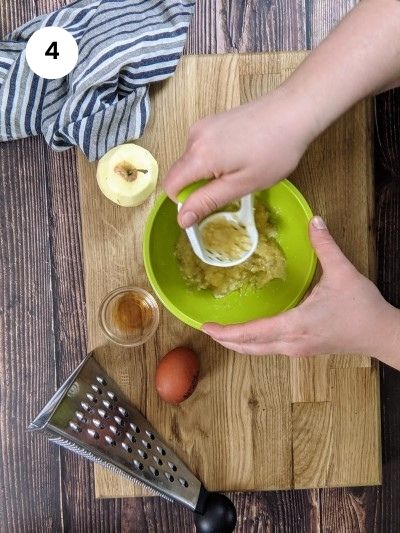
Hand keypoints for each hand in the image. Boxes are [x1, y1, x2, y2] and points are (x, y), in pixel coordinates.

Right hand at [164, 88, 315, 227]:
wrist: (295, 110)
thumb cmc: (275, 150)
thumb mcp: (241, 185)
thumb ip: (207, 201)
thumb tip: (182, 219)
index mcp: (198, 155)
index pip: (171, 186)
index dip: (185, 202)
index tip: (208, 205)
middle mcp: (194, 137)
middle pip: (180, 173)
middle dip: (199, 187)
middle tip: (232, 187)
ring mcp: (203, 126)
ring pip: (192, 162)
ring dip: (209, 173)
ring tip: (240, 169)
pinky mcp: (212, 121)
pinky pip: (202, 149)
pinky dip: (214, 159)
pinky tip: (240, 156)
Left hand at [203, 217, 399, 368]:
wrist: (383, 335)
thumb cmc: (363, 309)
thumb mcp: (343, 273)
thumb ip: (325, 245)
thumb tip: (315, 221)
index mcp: (295, 325)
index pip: (252, 333)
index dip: (227, 332)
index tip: (207, 327)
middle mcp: (292, 342)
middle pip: (249, 348)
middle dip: (225, 340)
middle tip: (207, 329)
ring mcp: (297, 349)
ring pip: (259, 352)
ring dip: (238, 343)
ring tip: (223, 332)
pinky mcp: (303, 349)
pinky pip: (270, 350)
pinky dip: (254, 343)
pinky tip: (251, 334)